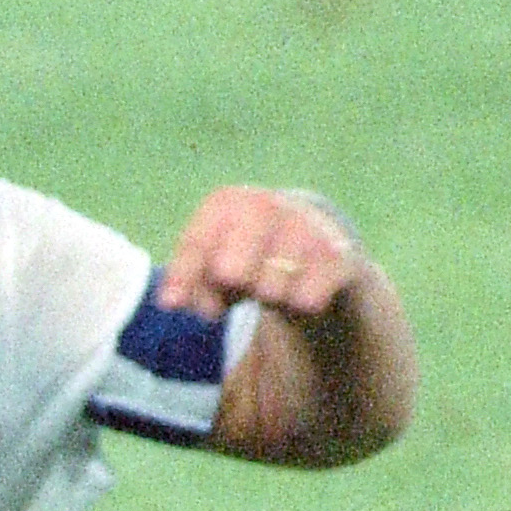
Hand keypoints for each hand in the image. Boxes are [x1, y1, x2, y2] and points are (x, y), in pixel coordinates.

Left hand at [154, 185, 371, 324]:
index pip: (196, 244)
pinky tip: (300, 295)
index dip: (183, 278)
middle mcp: (267, 207)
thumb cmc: (246, 255)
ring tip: (269, 286)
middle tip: (236, 287)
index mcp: (227, 204)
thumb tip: (172, 302)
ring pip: (270, 289)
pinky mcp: (339, 255)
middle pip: (231, 269)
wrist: (314, 245)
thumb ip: (188, 283)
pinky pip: (307, 298)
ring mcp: (306, 228)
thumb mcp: (211, 264)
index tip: (171, 305)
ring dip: (265, 298)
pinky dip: (299, 306)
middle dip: (228, 289)